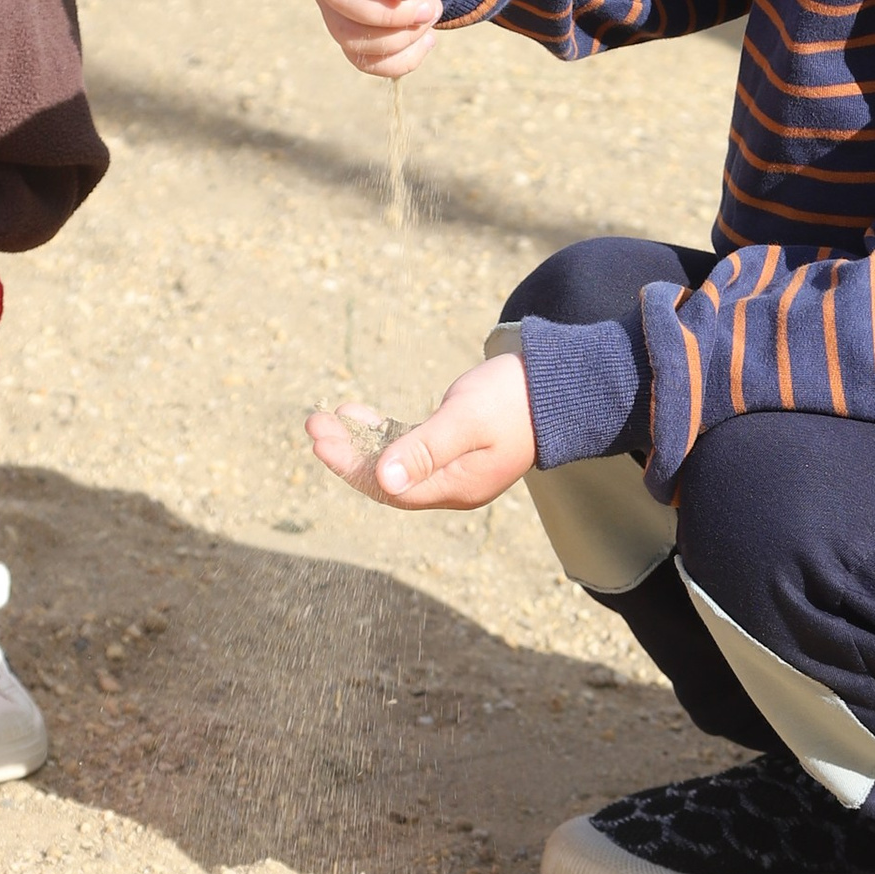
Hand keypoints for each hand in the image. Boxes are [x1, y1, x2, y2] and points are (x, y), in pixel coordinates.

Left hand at [307, 354, 534, 513]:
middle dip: (347, 453)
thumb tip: (383, 479)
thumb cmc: (516, 399)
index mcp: (456, 487)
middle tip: (314, 424)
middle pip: (386, 478)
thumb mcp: (466, 420)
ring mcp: (454, 467)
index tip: (321, 439)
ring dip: (360, 440)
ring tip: (327, 416)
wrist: (561, 385)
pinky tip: (360, 414)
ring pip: (394, 461)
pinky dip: (382, 432)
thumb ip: (426, 449)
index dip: (350, 466)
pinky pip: (408, 447)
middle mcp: (452, 485)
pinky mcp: (456, 446)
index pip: (389, 488)